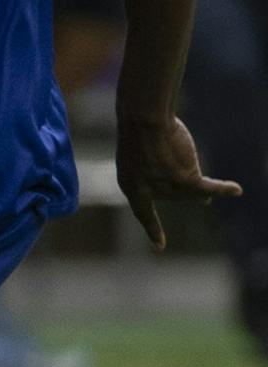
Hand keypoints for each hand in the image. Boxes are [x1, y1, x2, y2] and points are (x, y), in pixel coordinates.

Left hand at [115, 113, 242, 250]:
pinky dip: (222, 188)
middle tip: (198, 189)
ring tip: (220, 185)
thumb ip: (163, 175)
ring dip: (202, 182)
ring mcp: (165, 187)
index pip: (142, 212)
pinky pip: (207, 188)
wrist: (142, 119)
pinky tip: (236, 189)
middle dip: (185, 186)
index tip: (160, 247)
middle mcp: (148, 191)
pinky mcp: (184, 179)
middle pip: (175, 195)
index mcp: (130, 186)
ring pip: (191, 190)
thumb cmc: (139, 130)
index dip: (152, 229)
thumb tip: (200, 196)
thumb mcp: (142, 154)